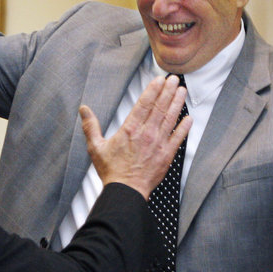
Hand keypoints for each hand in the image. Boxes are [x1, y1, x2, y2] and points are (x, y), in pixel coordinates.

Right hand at [81, 75, 191, 199]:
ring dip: (177, 104)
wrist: (126, 191)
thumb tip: (83, 109)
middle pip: (159, 107)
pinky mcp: (167, 155)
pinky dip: (184, 127)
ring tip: (182, 91)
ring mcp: (158, 144)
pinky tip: (189, 118)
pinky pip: (178, 138)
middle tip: (174, 79)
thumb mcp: (96, 147)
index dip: (153, 90)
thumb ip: (91, 126)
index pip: (144, 104)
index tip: (159, 80)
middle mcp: (146, 133)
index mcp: (130, 129)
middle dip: (168, 91)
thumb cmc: (111, 170)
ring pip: (170, 119)